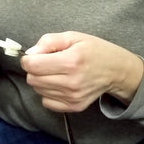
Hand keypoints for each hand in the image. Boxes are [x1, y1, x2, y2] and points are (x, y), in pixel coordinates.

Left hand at [21, 32, 143, 112]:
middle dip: (34, 69)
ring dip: (41, 80)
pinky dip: (48, 92)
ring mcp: (73, 97)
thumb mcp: (72, 36)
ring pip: (38, 91)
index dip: (28, 59)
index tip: (34, 55)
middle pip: (33, 80)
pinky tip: (59, 83)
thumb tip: (30, 53)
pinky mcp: (74, 106)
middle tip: (46, 62)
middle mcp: (71, 82)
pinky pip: (47, 102)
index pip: (33, 66)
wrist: (116, 70)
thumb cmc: (93, 49)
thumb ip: (48, 41)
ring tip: (55, 71)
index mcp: (71, 61)